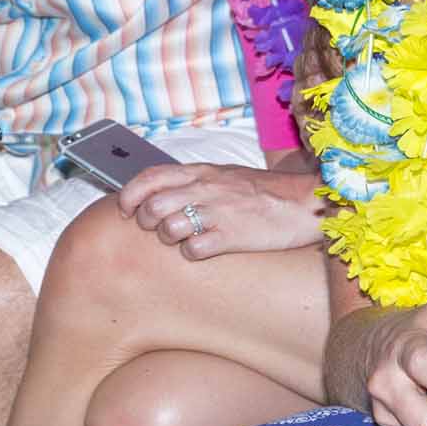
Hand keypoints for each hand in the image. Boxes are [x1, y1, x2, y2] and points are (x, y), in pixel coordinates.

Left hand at [115, 164, 324, 258]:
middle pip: (153, 207)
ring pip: (169, 229)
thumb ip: (192, 180)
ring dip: (170, 239)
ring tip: (184, 240)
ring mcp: (218, 212)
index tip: (124, 210)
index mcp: (200, 172)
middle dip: (148, 223)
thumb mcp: (223, 175)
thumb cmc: (261, 191)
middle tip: (159, 230)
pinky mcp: (232, 237)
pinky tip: (203, 251)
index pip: (149, 178)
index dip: (129, 195)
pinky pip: (195, 250)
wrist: (302, 201)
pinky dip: (193, 253)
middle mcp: (205, 189)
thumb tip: (159, 191)